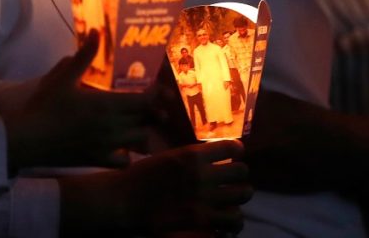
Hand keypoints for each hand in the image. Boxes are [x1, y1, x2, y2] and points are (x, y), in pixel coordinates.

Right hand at [2, 30, 151, 171]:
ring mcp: (106, 146)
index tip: (160, 88)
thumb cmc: (45, 106)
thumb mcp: (63, 77)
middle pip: (145, 120)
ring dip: (142, 131)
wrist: (27, 140)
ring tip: (137, 122)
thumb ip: (83, 56)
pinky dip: (127, 155)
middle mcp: (113, 127)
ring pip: (139, 141)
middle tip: (149, 103)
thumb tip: (96, 32)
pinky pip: (123, 162)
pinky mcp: (97, 160)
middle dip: (151, 111)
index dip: (156, 94)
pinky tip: (121, 147)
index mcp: (106, 104)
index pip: (144, 101)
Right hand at [60, 140, 252, 235]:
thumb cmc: (142, 176)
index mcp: (192, 155)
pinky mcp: (202, 221)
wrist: (124, 201)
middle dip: (239, 175)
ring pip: (243, 194)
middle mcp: (202, 174)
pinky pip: (233, 220)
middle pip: (241, 171)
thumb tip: (212, 158)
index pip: (232, 148)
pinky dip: (233, 220)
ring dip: (239, 196)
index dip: (236, 151)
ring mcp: (204, 199)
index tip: (235, 155)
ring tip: (233, 199)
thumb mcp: (168, 157)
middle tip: (232, 180)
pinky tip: (226, 219)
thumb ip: (191, 158)